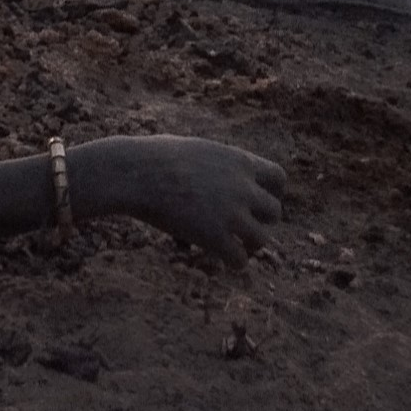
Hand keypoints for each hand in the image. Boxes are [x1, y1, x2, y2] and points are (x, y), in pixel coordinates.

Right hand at [73, 136, 284, 265]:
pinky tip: (215, 256)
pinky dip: (231, 261)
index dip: (268, 191)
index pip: (278, 178)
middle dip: (258, 219)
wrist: (132, 172)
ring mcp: (231, 213)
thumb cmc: (151, 157)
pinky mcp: (216, 236)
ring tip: (228, 244)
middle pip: (274, 212)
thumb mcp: (192, 149)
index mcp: (238, 161)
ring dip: (247, 243)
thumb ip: (216, 164)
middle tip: (237, 225)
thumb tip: (218, 173)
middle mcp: (242, 187)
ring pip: (262, 239)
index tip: (251, 200)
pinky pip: (239, 259)